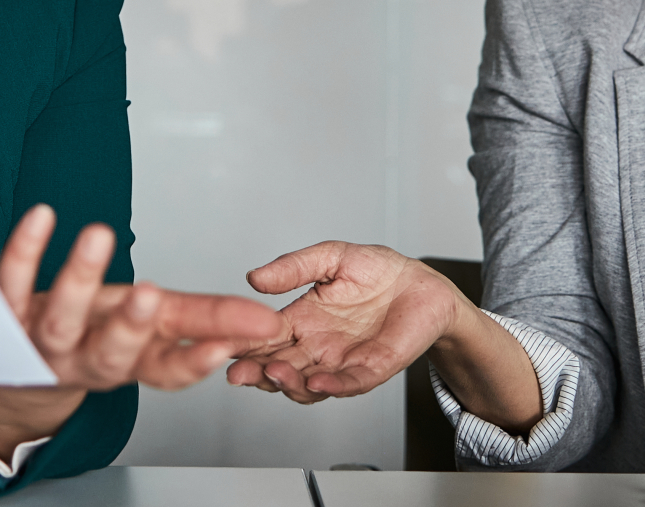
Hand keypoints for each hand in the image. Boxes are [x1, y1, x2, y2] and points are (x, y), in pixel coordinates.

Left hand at [0, 205, 281, 457]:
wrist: (13, 376)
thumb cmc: (93, 339)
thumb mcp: (152, 334)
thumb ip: (207, 324)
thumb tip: (267, 321)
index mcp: (130, 364)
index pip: (167, 370)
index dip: (196, 361)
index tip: (230, 343)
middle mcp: (86, 360)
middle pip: (108, 353)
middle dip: (131, 326)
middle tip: (150, 294)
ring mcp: (41, 342)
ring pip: (59, 320)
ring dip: (78, 280)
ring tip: (99, 235)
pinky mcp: (3, 318)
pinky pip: (9, 283)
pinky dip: (24, 251)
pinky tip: (41, 217)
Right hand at [223, 241, 537, 431]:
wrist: (423, 284)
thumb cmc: (378, 271)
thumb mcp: (331, 257)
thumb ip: (295, 267)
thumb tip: (254, 277)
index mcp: (300, 321)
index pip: (263, 338)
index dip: (242, 343)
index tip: (222, 343)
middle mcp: (316, 347)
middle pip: (277, 368)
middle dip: (255, 373)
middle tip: (237, 371)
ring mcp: (341, 362)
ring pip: (305, 384)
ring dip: (287, 384)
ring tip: (274, 373)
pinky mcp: (372, 369)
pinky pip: (348, 384)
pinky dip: (332, 387)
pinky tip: (317, 383)